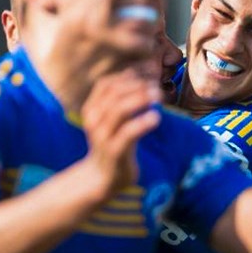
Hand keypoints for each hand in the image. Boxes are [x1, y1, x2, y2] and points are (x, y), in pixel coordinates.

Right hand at [81, 70, 161, 203]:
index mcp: (92, 109)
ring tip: (159, 96)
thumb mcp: (114, 120)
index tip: (149, 74)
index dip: (129, 75)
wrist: (103, 178)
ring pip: (119, 110)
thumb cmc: (114, 143)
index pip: (107, 83)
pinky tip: (156, 118)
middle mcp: (94, 120)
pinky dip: (142, 123)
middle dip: (137, 85)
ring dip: (140, 99)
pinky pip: (127, 134)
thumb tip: (143, 75)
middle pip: (114, 93)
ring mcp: (102, 136)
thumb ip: (123, 100)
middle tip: (157, 85)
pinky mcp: (114, 152)